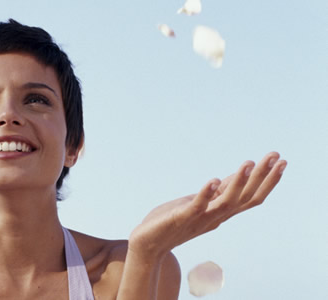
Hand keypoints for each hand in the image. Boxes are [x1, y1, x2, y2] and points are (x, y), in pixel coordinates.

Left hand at [128, 152, 286, 260]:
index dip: (267, 181)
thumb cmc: (172, 221)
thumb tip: (237, 176)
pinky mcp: (181, 218)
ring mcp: (200, 218)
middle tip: (277, 156)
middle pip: (246, 198)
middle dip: (262, 177)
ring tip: (249, 163)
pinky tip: (212, 180)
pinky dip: (205, 194)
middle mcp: (216, 217)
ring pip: (226, 202)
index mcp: (220, 212)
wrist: (148, 244)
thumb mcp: (199, 202)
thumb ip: (217, 192)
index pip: (251, 197)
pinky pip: (197, 206)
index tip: (281, 161)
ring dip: (238, 183)